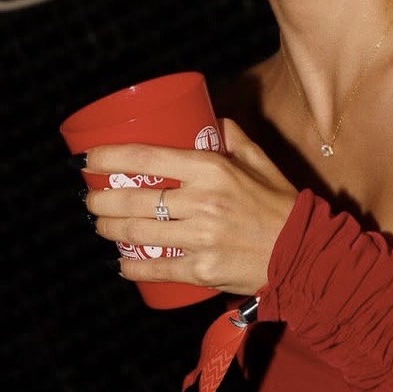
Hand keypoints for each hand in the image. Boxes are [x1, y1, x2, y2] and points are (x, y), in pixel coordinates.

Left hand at [82, 118, 298, 294]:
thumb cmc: (282, 206)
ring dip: (109, 230)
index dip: (108, 157)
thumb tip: (215, 120)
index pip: (146, 158)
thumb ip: (236, 139)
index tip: (88, 159)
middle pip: (131, 199)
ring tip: (102, 225)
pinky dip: (131, 267)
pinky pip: (155, 268)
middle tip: (92, 199)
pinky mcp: (202, 271)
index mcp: (213, 170)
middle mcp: (203, 203)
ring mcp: (201, 239)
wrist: (304, 253)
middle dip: (99, 199)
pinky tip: (123, 263)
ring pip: (136, 234)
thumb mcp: (261, 164)